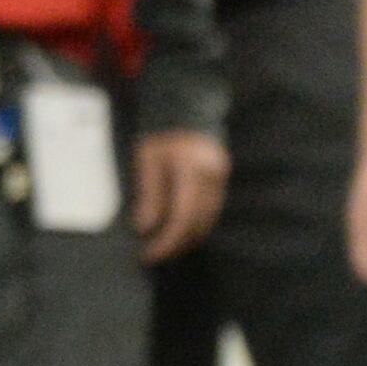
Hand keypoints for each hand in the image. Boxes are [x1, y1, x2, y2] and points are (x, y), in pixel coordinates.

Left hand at [133, 129, 228, 262]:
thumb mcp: (147, 160)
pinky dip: (194, 225)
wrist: (186, 110)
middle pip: (199, 223)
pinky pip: (210, 211)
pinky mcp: (221, 180)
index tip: (147, 254)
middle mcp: (214, 177)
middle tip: (152, 255)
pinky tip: (178, 232)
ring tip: (163, 248)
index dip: (166, 241)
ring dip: (187, 238)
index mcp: (193, 170)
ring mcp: (222, 178)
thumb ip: (149, 193)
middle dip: (176, 244)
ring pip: (208, 220)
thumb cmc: (162, 133)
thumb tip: (145, 227)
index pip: (183, 217)